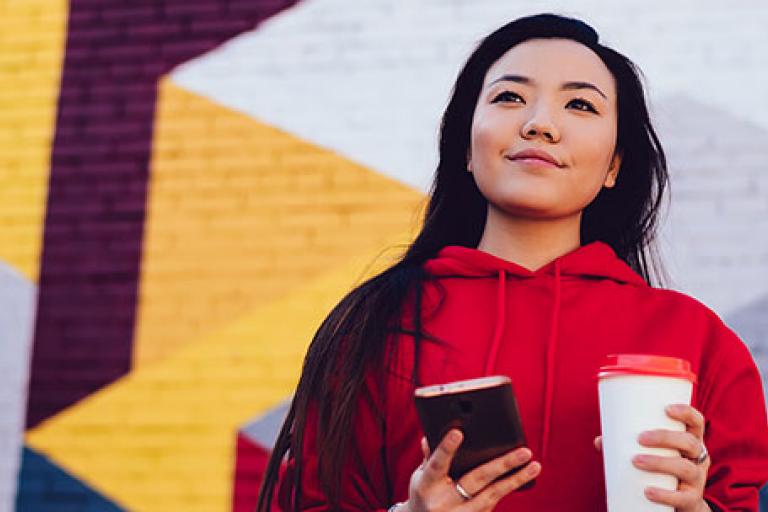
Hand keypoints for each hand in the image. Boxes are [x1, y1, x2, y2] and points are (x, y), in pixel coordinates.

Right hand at [402, 429, 539, 510]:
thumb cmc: (424, 494)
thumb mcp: (419, 477)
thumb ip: (429, 457)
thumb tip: (431, 435)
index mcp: (426, 487)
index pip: (437, 465)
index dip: (446, 449)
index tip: (458, 432)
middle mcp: (445, 503)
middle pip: (476, 480)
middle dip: (502, 465)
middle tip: (524, 451)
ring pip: (492, 495)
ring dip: (515, 479)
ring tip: (534, 465)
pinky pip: (493, 503)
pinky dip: (508, 488)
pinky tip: (524, 477)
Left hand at [594, 404, 710, 511]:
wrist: (680, 504)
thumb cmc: (662, 470)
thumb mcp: (652, 453)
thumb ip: (626, 445)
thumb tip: (599, 441)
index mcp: (690, 441)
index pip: (696, 422)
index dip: (686, 412)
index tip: (666, 408)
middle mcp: (698, 457)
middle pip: (689, 443)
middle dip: (665, 437)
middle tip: (640, 438)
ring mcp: (697, 479)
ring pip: (685, 468)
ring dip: (660, 463)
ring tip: (636, 460)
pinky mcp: (691, 499)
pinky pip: (682, 497)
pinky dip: (665, 494)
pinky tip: (648, 491)